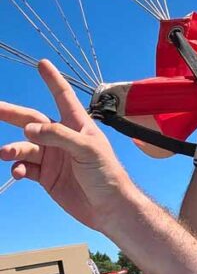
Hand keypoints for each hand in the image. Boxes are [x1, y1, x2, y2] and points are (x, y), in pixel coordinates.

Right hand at [0, 60, 130, 230]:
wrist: (109, 209)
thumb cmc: (107, 175)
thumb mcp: (87, 149)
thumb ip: (58, 135)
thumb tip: (29, 129)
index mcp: (77, 126)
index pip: (63, 97)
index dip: (52, 80)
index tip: (42, 64)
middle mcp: (62, 139)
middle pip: (32, 120)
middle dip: (11, 114)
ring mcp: (53, 158)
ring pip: (25, 146)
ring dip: (14, 149)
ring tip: (6, 153)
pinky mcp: (46, 177)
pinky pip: (25, 168)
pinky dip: (19, 168)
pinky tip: (19, 171)